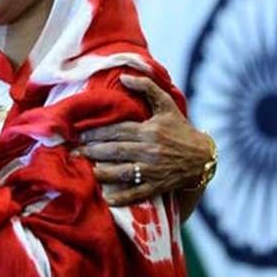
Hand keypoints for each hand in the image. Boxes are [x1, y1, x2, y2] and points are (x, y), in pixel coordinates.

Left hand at [74, 74, 212, 205]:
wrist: (203, 157)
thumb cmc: (180, 129)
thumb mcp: (167, 104)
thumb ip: (147, 88)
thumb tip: (124, 77)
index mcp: (149, 130)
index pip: (117, 130)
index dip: (96, 132)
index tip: (79, 134)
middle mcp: (150, 150)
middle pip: (115, 150)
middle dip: (92, 151)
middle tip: (73, 152)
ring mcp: (153, 170)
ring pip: (123, 171)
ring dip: (102, 172)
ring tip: (86, 170)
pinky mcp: (158, 186)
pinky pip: (138, 193)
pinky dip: (123, 197)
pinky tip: (108, 198)